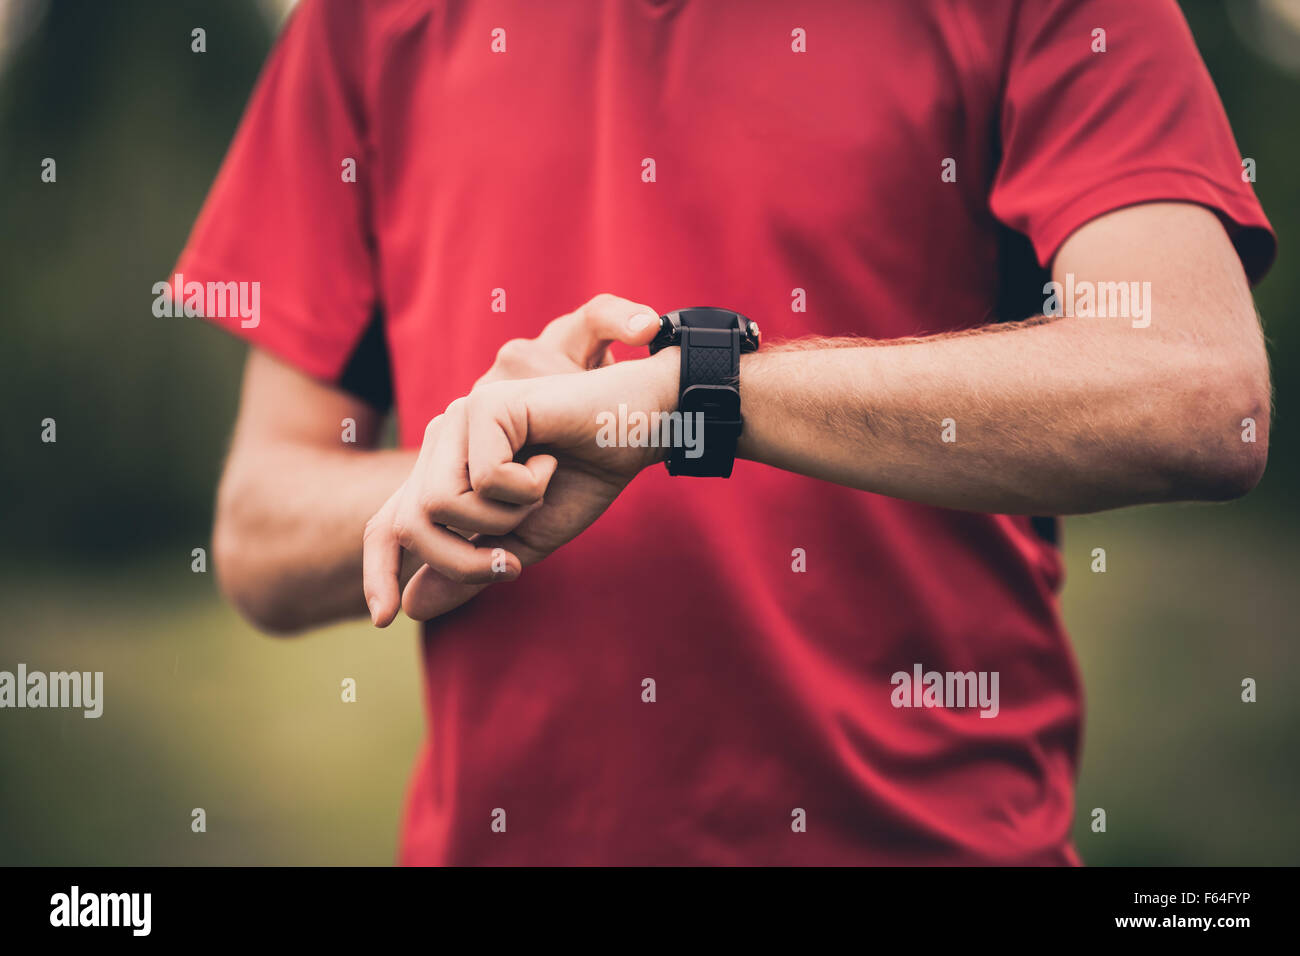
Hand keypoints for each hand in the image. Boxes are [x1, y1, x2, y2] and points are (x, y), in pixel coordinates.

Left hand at [363, 295, 671, 624]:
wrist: (636, 428)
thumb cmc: (586, 477)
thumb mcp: (524, 540)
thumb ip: (469, 570)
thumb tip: (410, 608)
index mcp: (447, 471)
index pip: (390, 522)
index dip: (378, 569)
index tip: (384, 617)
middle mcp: (443, 441)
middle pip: (410, 522)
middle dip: (459, 562)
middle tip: (513, 564)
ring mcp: (460, 420)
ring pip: (439, 504)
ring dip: (499, 520)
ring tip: (539, 494)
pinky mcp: (485, 405)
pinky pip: (486, 479)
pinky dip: (528, 488)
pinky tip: (552, 460)